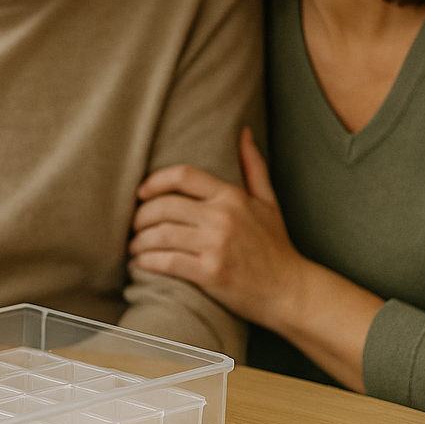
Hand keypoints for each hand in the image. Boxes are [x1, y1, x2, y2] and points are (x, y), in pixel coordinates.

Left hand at [128, 128, 302, 326]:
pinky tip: (140, 264)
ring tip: (134, 247)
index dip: (154, 181)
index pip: (183, 176)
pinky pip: (166, 261)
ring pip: (160, 234)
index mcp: (231, 197)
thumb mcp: (268, 202)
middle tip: (133, 226)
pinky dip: (146, 262)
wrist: (291, 291)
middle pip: (164, 206)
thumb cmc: (276, 246)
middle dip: (140, 216)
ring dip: (139, 241)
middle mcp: (222, 217)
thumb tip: (245, 132)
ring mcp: (216, 245)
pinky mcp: (211, 273)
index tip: (141, 193)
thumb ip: (253, 167)